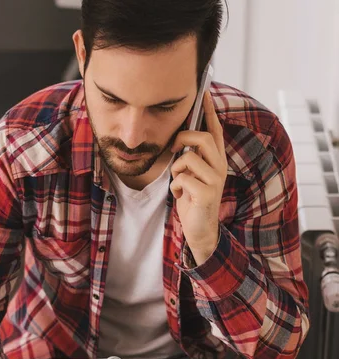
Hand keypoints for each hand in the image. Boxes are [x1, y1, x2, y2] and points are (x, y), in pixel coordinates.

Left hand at [170, 91, 226, 264]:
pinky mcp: (207, 193)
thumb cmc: (192, 200)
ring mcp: (216, 180)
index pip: (215, 130)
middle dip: (183, 138)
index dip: (210, 111)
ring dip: (176, 169)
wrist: (200, 229)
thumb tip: (180, 138)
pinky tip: (181, 195)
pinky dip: (175, 186)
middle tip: (174, 148)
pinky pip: (182, 178)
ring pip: (188, 158)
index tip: (204, 92)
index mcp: (217, 160)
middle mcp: (220, 167)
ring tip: (179, 182)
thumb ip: (190, 157)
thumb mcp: (192, 175)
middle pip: (202, 137)